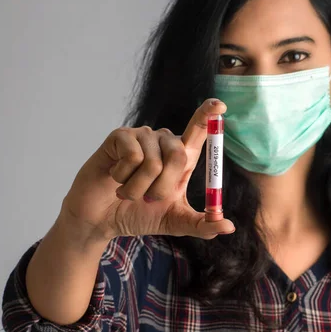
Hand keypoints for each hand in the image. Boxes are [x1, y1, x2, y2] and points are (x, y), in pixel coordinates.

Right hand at [60, 98, 234, 239]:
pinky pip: (131, 157)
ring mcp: (142, 136)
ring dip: (138, 189)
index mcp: (181, 156)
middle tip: (146, 199)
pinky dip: (123, 178)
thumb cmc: (138, 215)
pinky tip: (115, 178)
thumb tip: (229, 227)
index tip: (220, 105)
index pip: (199, 129)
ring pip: (152, 163)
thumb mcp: (175, 222)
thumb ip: (202, 224)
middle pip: (179, 155)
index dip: (208, 114)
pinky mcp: (120, 136)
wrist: (101, 221)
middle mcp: (164, 141)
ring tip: (127, 191)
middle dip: (162, 188)